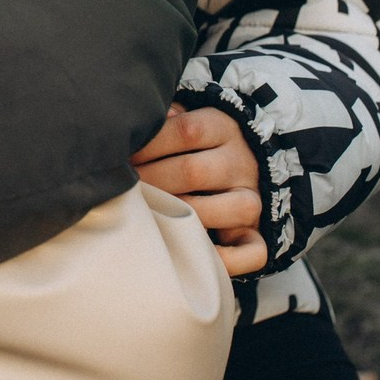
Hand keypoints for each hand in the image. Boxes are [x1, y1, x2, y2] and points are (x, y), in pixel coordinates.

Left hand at [131, 103, 266, 276]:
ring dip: (180, 216)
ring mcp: (252, 199)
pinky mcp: (256, 232)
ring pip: (226, 208)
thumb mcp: (182, 120)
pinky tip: (195, 252)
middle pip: (194, 171)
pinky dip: (228, 259)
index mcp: (222, 127)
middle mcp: (241, 162)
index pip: (187, 131)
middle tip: (124, 187)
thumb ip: (163, 121)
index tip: (124, 156)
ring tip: (149, 213)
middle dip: (152, 180)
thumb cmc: (192, 143)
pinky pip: (253, 251)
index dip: (150, 145)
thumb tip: (138, 128)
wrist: (239, 162)